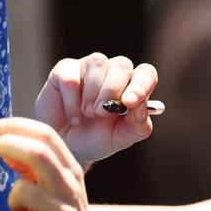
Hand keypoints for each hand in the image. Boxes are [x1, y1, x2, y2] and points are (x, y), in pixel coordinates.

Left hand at [0, 117, 111, 210]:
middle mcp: (71, 186)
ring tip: (22, 209)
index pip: (48, 136)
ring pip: (22, 190)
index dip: (19, 126)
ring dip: (12, 199)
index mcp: (71, 170)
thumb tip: (5, 145)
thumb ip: (35, 167)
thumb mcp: (56, 187)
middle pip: (38, 153)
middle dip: (7, 144)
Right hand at [35, 53, 157, 166]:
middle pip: (123, 65)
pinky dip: (72, 102)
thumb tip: (141, 107)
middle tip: (102, 114)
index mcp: (132, 85)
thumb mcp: (120, 138)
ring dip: (92, 94)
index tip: (130, 102)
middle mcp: (113, 72)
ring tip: (88, 114)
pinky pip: (71, 77)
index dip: (141, 84)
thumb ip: (137, 126)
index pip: (146, 73)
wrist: (64, 148)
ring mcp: (88, 67)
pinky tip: (74, 116)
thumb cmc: (96, 138)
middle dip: (112, 92)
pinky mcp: (65, 70)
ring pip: (97, 63)